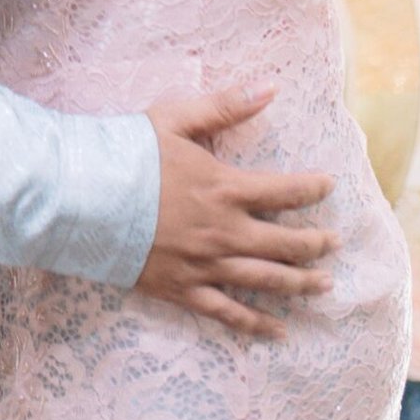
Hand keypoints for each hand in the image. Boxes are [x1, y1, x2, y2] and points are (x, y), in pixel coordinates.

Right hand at [135, 86, 338, 339]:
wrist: (85, 197)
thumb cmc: (130, 153)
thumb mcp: (177, 118)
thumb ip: (226, 106)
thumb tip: (270, 87)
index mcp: (226, 188)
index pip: (285, 191)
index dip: (312, 188)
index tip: (329, 186)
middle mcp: (224, 231)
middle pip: (285, 243)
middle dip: (315, 243)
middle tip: (335, 243)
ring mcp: (206, 265)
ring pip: (266, 281)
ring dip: (300, 284)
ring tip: (324, 286)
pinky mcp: (184, 290)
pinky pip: (229, 314)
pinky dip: (256, 326)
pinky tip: (279, 333)